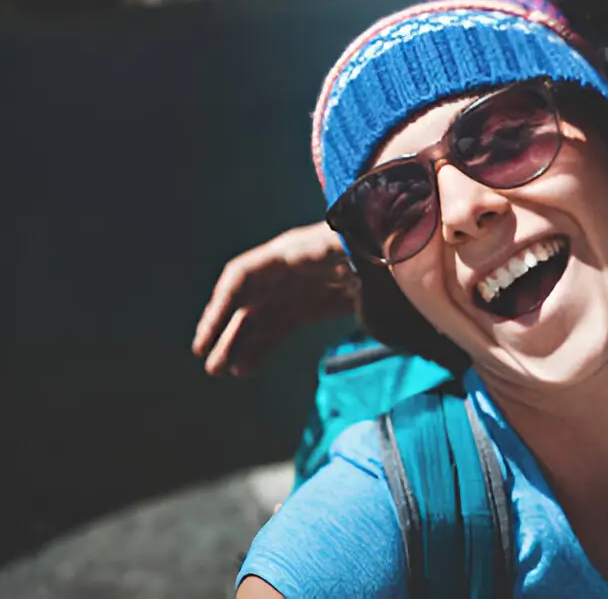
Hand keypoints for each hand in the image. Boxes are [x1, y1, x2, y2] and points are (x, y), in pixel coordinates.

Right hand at [193, 222, 356, 375]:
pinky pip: (276, 328)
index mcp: (290, 252)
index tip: (207, 335)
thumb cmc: (371, 245)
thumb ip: (335, 258)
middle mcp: (284, 271)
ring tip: (223, 371)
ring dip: (238, 343)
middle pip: (245, 301)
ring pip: (257, 318)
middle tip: (209, 363)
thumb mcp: (352, 248)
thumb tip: (337, 270)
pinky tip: (245, 368)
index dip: (221, 304)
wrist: (390, 253)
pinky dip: (260, 347)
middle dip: (224, 330)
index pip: (242, 275)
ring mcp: (294, 290)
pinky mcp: (308, 307)